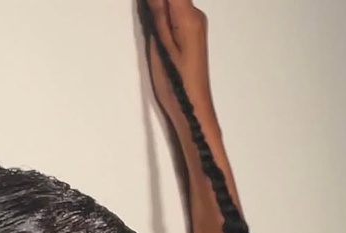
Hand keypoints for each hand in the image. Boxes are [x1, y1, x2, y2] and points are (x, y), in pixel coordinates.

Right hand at [139, 0, 219, 146]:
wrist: (193, 109)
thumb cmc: (176, 82)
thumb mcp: (160, 43)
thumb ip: (157, 9)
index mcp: (189, 15)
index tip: (148, 9)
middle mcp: (197, 15)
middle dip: (156, 3)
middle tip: (150, 25)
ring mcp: (196, 24)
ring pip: (174, 2)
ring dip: (159, 8)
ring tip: (154, 31)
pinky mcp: (192, 33)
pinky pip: (176, 11)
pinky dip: (164, 13)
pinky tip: (157, 28)